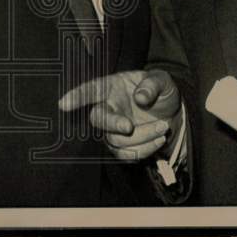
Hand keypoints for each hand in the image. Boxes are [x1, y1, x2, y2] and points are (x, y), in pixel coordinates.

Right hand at [58, 69, 180, 161]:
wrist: (172, 115)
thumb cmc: (161, 93)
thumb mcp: (162, 81)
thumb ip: (152, 84)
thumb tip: (140, 97)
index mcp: (112, 87)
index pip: (90, 90)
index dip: (77, 97)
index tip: (64, 104)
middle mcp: (108, 108)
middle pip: (98, 119)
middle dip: (111, 123)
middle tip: (129, 126)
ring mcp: (113, 130)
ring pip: (116, 140)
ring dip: (142, 137)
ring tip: (163, 127)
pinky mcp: (122, 147)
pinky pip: (126, 155)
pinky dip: (144, 150)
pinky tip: (158, 139)